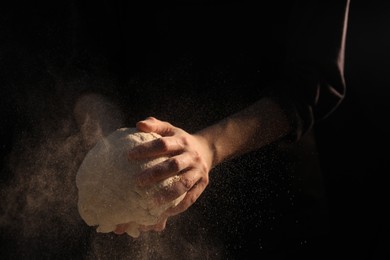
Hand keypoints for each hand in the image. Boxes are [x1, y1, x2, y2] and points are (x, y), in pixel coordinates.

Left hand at [114, 117, 212, 233]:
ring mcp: (198, 171)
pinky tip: (164, 213)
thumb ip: (155, 125)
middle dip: (156, 173)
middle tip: (138, 181)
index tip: (129, 156)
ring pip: (184, 183)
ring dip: (168, 194)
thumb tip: (139, 125)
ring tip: (151, 203)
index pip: (163, 144)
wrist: (207, 150)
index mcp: (181, 141)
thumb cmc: (180, 140)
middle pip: (174, 165)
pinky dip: (178, 206)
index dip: (147, 149)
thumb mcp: (170, 129)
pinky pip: (191, 197)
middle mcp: (191, 156)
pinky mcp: (202, 184)